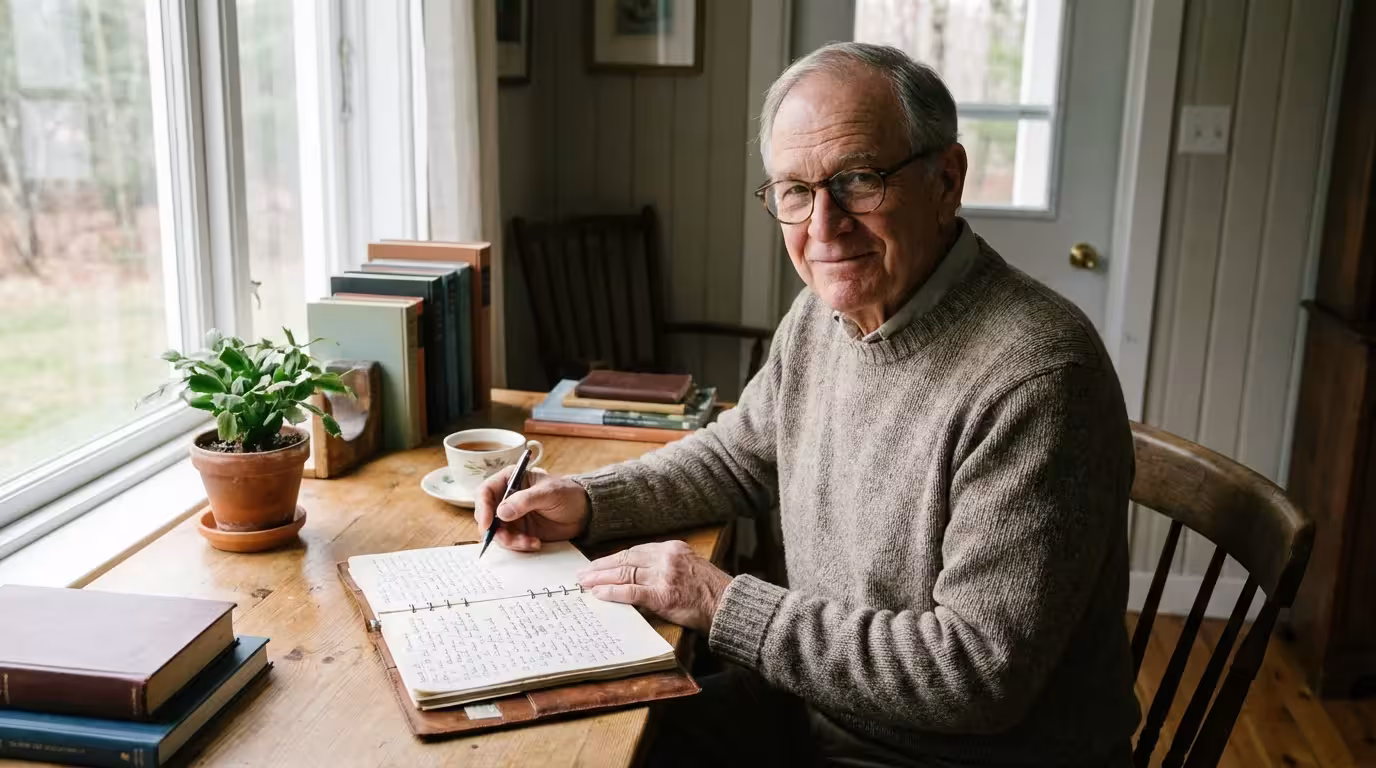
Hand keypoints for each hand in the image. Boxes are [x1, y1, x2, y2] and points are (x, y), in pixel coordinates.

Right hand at [474, 467, 589, 551]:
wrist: (584, 512)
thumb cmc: (568, 494)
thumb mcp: (549, 493)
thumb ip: (525, 500)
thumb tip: (501, 512)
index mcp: (510, 479)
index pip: (485, 491)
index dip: (482, 508)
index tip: (488, 524)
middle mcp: (506, 498)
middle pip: (487, 515)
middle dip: (495, 530)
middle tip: (509, 539)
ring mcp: (511, 516)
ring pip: (497, 532)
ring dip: (510, 541)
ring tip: (530, 542)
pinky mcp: (519, 531)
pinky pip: (510, 542)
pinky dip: (519, 546)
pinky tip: (535, 543)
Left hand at [576, 541, 733, 632]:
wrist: (729, 605)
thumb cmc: (712, 592)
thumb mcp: (690, 567)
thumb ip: (667, 567)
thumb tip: (639, 576)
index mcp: (673, 548)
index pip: (635, 551)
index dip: (613, 558)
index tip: (598, 564)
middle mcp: (667, 557)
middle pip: (626, 559)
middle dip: (601, 567)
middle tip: (583, 573)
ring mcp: (665, 575)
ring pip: (624, 573)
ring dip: (600, 579)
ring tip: (584, 583)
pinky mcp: (663, 595)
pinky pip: (631, 592)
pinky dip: (613, 592)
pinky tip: (599, 594)